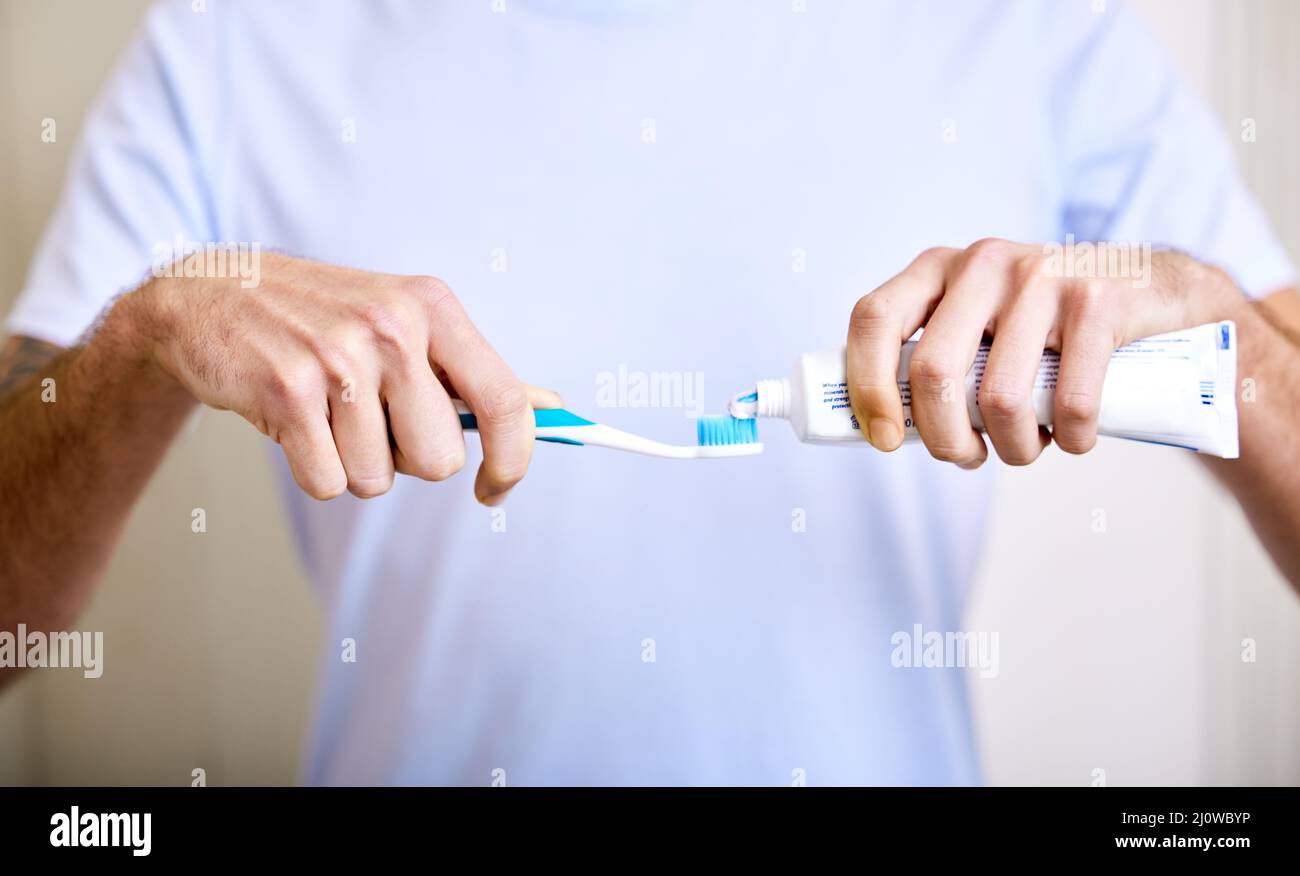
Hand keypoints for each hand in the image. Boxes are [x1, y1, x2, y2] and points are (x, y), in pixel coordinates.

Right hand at [130, 252, 558, 502]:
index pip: (505, 401)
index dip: (512, 461)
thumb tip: (551, 408)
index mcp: (433, 307)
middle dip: (406, 458)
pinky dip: (313, 471)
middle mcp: (392, 327)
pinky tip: (294, 423)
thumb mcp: (403, 320)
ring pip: (378, 479)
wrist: (211, 295)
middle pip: (438, 460)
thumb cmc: (323, 320)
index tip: (495, 490)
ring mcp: (338, 358)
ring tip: (325, 411)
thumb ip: (469, 370)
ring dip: (353, 463)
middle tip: (370, 419)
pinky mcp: (286, 392)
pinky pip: (329, 483)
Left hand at [846, 239, 1238, 467]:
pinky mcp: (1098, 301)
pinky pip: (1070, 402)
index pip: (874, 320)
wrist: (1157, 291)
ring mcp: (1042, 276)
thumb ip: (935, 357)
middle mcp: (984, 263)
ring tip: (1026, 447)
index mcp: (939, 268)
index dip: (867, 387)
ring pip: (1000, 399)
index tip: (884, 439)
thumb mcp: (981, 324)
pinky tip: (1074, 436)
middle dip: (945, 438)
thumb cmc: (1049, 328)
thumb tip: (881, 428)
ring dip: (1013, 448)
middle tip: (966, 457)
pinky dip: (1070, 439)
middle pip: (934, 372)